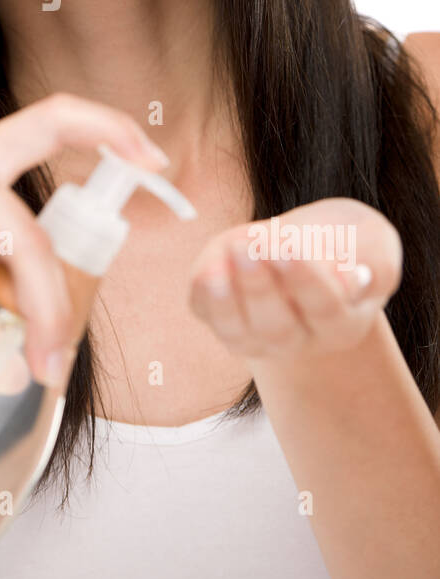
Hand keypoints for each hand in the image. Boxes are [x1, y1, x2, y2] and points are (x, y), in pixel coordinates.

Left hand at [188, 197, 402, 362]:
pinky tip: (208, 270)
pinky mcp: (222, 316)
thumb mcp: (369, 238)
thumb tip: (357, 279)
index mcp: (342, 324)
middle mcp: (299, 340)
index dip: (306, 281)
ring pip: (239, 331)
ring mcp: (257, 335)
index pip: (325, 310)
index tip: (288, 247)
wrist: (301, 247)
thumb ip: (375, 257)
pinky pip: (209, 315)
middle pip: (278, 328)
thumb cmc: (342, 244)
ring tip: (228, 253)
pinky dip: (205, 295)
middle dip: (260, 287)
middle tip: (250, 246)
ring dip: (227, 295)